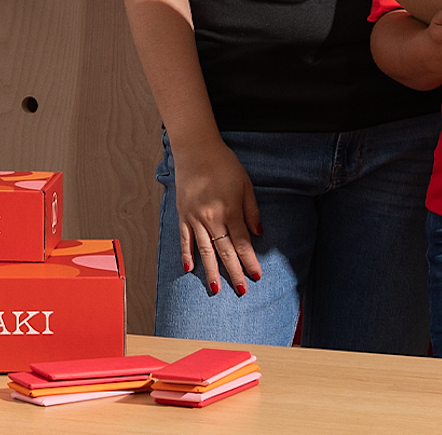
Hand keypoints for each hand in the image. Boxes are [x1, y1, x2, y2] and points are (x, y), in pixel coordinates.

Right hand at [170, 137, 262, 296]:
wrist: (197, 150)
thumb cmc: (225, 165)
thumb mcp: (246, 184)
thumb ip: (252, 210)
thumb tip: (259, 233)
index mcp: (230, 210)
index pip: (242, 242)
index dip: (250, 260)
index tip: (257, 276)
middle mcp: (212, 218)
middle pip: (225, 251)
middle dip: (234, 272)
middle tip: (241, 291)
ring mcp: (195, 218)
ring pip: (204, 250)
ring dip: (211, 271)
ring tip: (216, 288)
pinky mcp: (183, 215)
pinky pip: (185, 240)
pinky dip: (187, 255)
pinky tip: (190, 270)